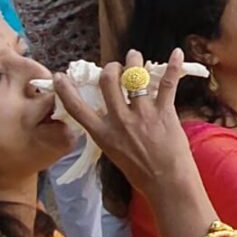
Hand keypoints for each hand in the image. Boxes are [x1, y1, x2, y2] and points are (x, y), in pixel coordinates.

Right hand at [54, 49, 196, 201]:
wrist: (166, 183)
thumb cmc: (141, 173)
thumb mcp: (114, 152)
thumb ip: (110, 131)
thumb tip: (110, 111)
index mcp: (103, 134)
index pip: (77, 108)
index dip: (66, 90)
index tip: (60, 76)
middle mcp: (119, 121)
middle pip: (107, 82)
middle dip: (111, 68)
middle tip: (116, 66)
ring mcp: (142, 114)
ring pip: (134, 77)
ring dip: (134, 62)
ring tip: (135, 55)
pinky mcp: (164, 112)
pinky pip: (168, 84)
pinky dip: (173, 66)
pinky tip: (176, 53)